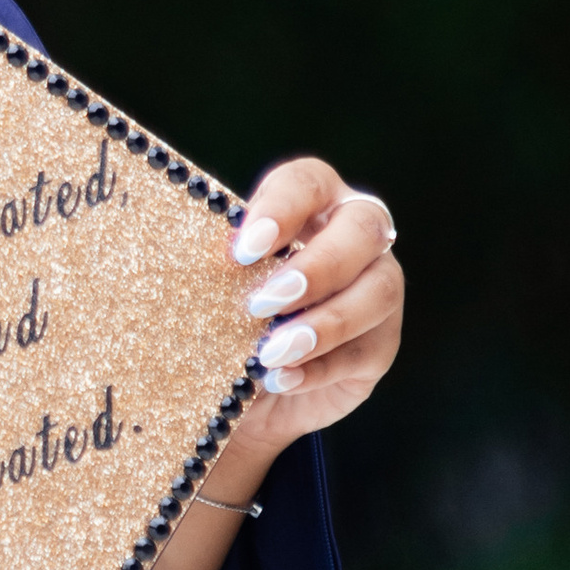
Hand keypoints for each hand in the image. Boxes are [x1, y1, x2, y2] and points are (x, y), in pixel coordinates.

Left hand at [216, 156, 403, 479]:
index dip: (281, 209)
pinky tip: (281, 378)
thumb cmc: (222, 316)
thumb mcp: (211, 288)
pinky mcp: (381, 344)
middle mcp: (355, 236)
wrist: (243, 388)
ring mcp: (377, 288)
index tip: (241, 250)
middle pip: (364, 226)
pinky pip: (365, 351)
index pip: (307, 182)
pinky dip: (320, 367)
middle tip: (260, 303)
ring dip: (323, 323)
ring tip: (270, 353)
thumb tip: (189, 263)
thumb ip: (212, 269)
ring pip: (377, 290)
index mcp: (310, 204)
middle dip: (315, 266)